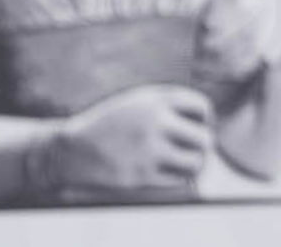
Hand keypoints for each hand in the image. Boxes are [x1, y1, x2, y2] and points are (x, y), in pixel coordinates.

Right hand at [49, 85, 213, 191]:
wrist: (70, 151)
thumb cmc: (111, 125)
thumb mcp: (137, 102)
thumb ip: (170, 104)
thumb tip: (209, 123)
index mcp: (154, 100)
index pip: (202, 107)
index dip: (204, 119)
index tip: (194, 126)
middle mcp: (154, 123)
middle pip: (205, 138)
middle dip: (203, 145)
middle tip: (193, 148)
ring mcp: (148, 150)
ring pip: (197, 162)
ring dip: (197, 164)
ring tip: (188, 162)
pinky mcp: (140, 176)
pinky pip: (179, 179)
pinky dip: (179, 177)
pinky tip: (170, 172)